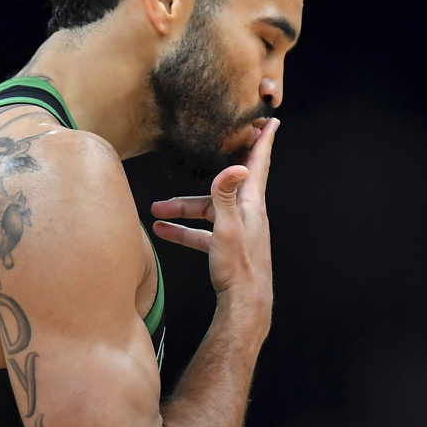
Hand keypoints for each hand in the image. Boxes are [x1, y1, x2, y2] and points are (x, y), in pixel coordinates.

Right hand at [152, 118, 279, 299]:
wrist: (244, 306)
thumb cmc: (239, 268)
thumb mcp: (228, 228)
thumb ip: (226, 197)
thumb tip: (236, 167)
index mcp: (251, 205)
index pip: (258, 164)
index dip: (263, 140)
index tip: (270, 120)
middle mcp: (247, 214)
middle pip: (223, 186)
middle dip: (204, 177)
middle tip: (202, 151)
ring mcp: (237, 230)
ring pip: (208, 211)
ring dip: (183, 209)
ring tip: (156, 210)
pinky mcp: (227, 247)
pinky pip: (202, 233)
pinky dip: (184, 230)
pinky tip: (164, 232)